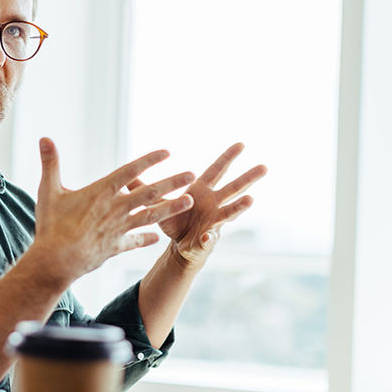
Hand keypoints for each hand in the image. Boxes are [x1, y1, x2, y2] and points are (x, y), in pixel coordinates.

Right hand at [27, 138, 194, 284]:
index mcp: (101, 191)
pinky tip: (157, 238)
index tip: (167, 152)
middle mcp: (115, 208)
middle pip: (149, 192)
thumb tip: (44, 138)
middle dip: (172, 182)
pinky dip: (146, 238)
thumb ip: (50, 163)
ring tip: (189, 201)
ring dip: (171, 208)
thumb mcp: (49, 191)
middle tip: (192, 175)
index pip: (130, 171)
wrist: (56, 261)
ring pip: (151, 215)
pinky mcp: (116, 246)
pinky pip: (136, 240)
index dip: (149, 160)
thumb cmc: (51, 225)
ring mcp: (118, 228)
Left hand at [128, 143, 265, 266]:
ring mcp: (214, 222)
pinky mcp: (207, 240)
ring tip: (250, 200)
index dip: (228, 157)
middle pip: (233, 187)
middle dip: (248, 177)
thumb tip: (127, 176)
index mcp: (202, 191)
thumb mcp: (158, 203)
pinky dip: (206, 239)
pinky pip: (207, 239)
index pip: (217, 170)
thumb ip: (145, 190)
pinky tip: (205, 238)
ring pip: (230, 212)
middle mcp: (214, 204)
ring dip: (240, 206)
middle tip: (264, 167)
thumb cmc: (173, 221)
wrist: (179, 247)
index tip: (241, 144)